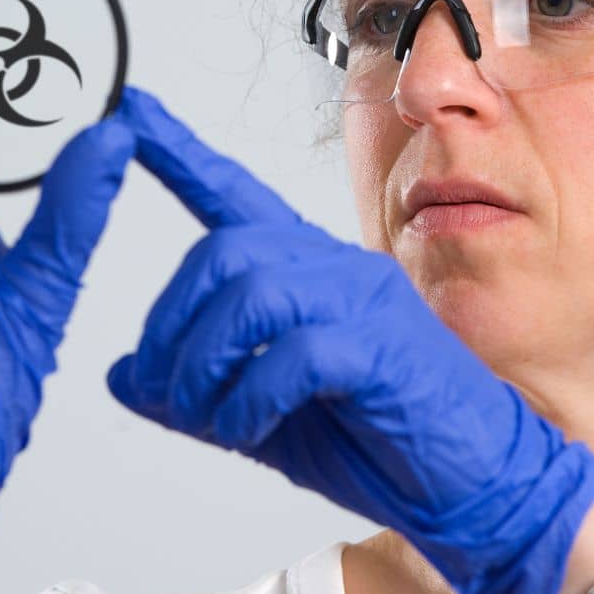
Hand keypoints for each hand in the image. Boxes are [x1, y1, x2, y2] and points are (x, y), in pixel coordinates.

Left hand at [106, 91, 593, 593]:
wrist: (474, 482)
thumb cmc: (377, 440)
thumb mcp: (263, 416)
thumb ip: (196, 391)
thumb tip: (119, 377)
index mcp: (308, 272)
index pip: (235, 195)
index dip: (180, 152)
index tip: (133, 112)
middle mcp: (337, 269)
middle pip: (226, 251)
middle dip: (173, 323)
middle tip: (164, 389)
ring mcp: (366, 302)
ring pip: (254, 292)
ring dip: (207, 362)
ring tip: (207, 415)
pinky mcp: (386, 348)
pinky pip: (297, 353)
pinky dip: (252, 396)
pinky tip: (249, 427)